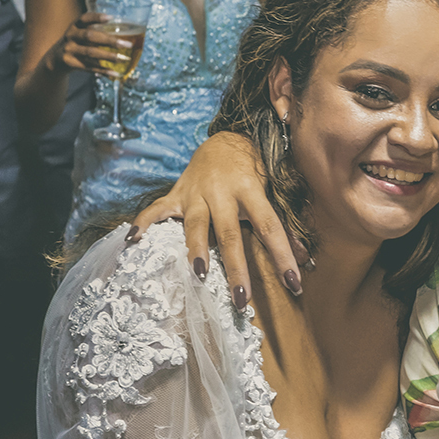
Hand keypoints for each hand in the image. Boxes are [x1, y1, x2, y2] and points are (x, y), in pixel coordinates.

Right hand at [53, 10, 134, 76]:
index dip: (96, 17)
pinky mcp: (70, 63)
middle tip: (127, 44)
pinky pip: (89, 67)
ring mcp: (69, 49)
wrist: (55, 60)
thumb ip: (94, 32)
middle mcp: (70, 36)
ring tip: (124, 59)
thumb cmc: (75, 44)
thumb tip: (124, 36)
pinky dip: (103, 70)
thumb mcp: (79, 34)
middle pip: (90, 36)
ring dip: (109, 56)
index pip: (84, 18)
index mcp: (74, 26)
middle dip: (109, 40)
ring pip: (90, 52)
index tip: (111, 18)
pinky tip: (115, 72)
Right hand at [127, 131, 302, 305]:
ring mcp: (196, 193)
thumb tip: (306, 257)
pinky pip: (157, 210)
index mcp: (251, 190)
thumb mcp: (272, 191)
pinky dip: (144, 223)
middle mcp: (222, 192)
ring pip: (195, 224)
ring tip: (198, 275)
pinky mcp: (176, 193)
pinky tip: (132, 240)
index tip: (294, 284)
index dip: (283, 256)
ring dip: (195, 249)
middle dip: (236, 268)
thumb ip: (285, 225)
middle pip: (230, 233)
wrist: (224, 139)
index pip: (270, 227)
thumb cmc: (252, 170)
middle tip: (242, 299)